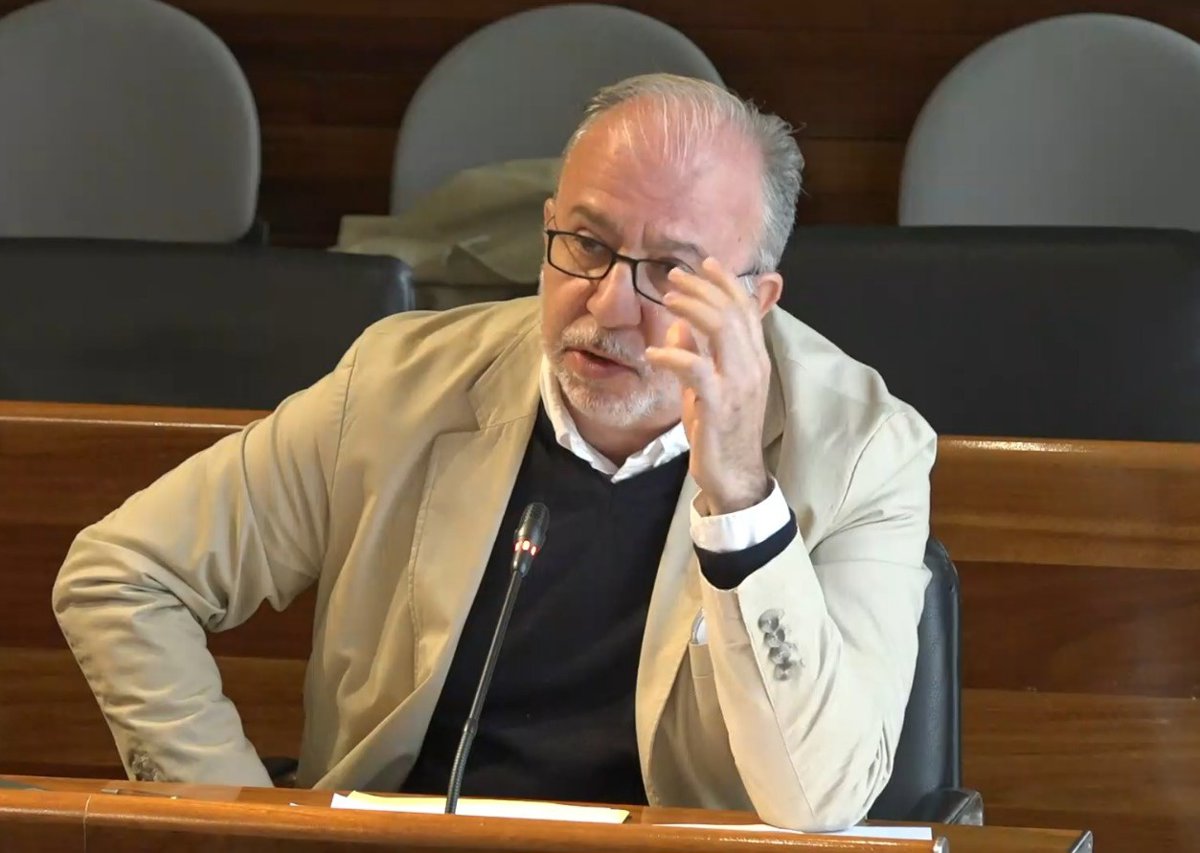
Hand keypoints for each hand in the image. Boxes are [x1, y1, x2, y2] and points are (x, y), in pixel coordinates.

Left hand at [645, 258, 772, 514]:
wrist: (735, 474)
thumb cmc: (722, 430)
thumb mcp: (709, 387)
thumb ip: (699, 355)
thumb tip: (677, 329)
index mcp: (755, 359)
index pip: (747, 309)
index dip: (726, 282)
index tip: (704, 264)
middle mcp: (753, 366)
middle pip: (732, 311)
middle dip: (702, 287)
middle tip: (674, 275)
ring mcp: (738, 384)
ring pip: (720, 330)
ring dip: (691, 308)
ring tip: (666, 299)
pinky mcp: (719, 404)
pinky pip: (696, 368)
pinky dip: (671, 355)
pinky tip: (652, 354)